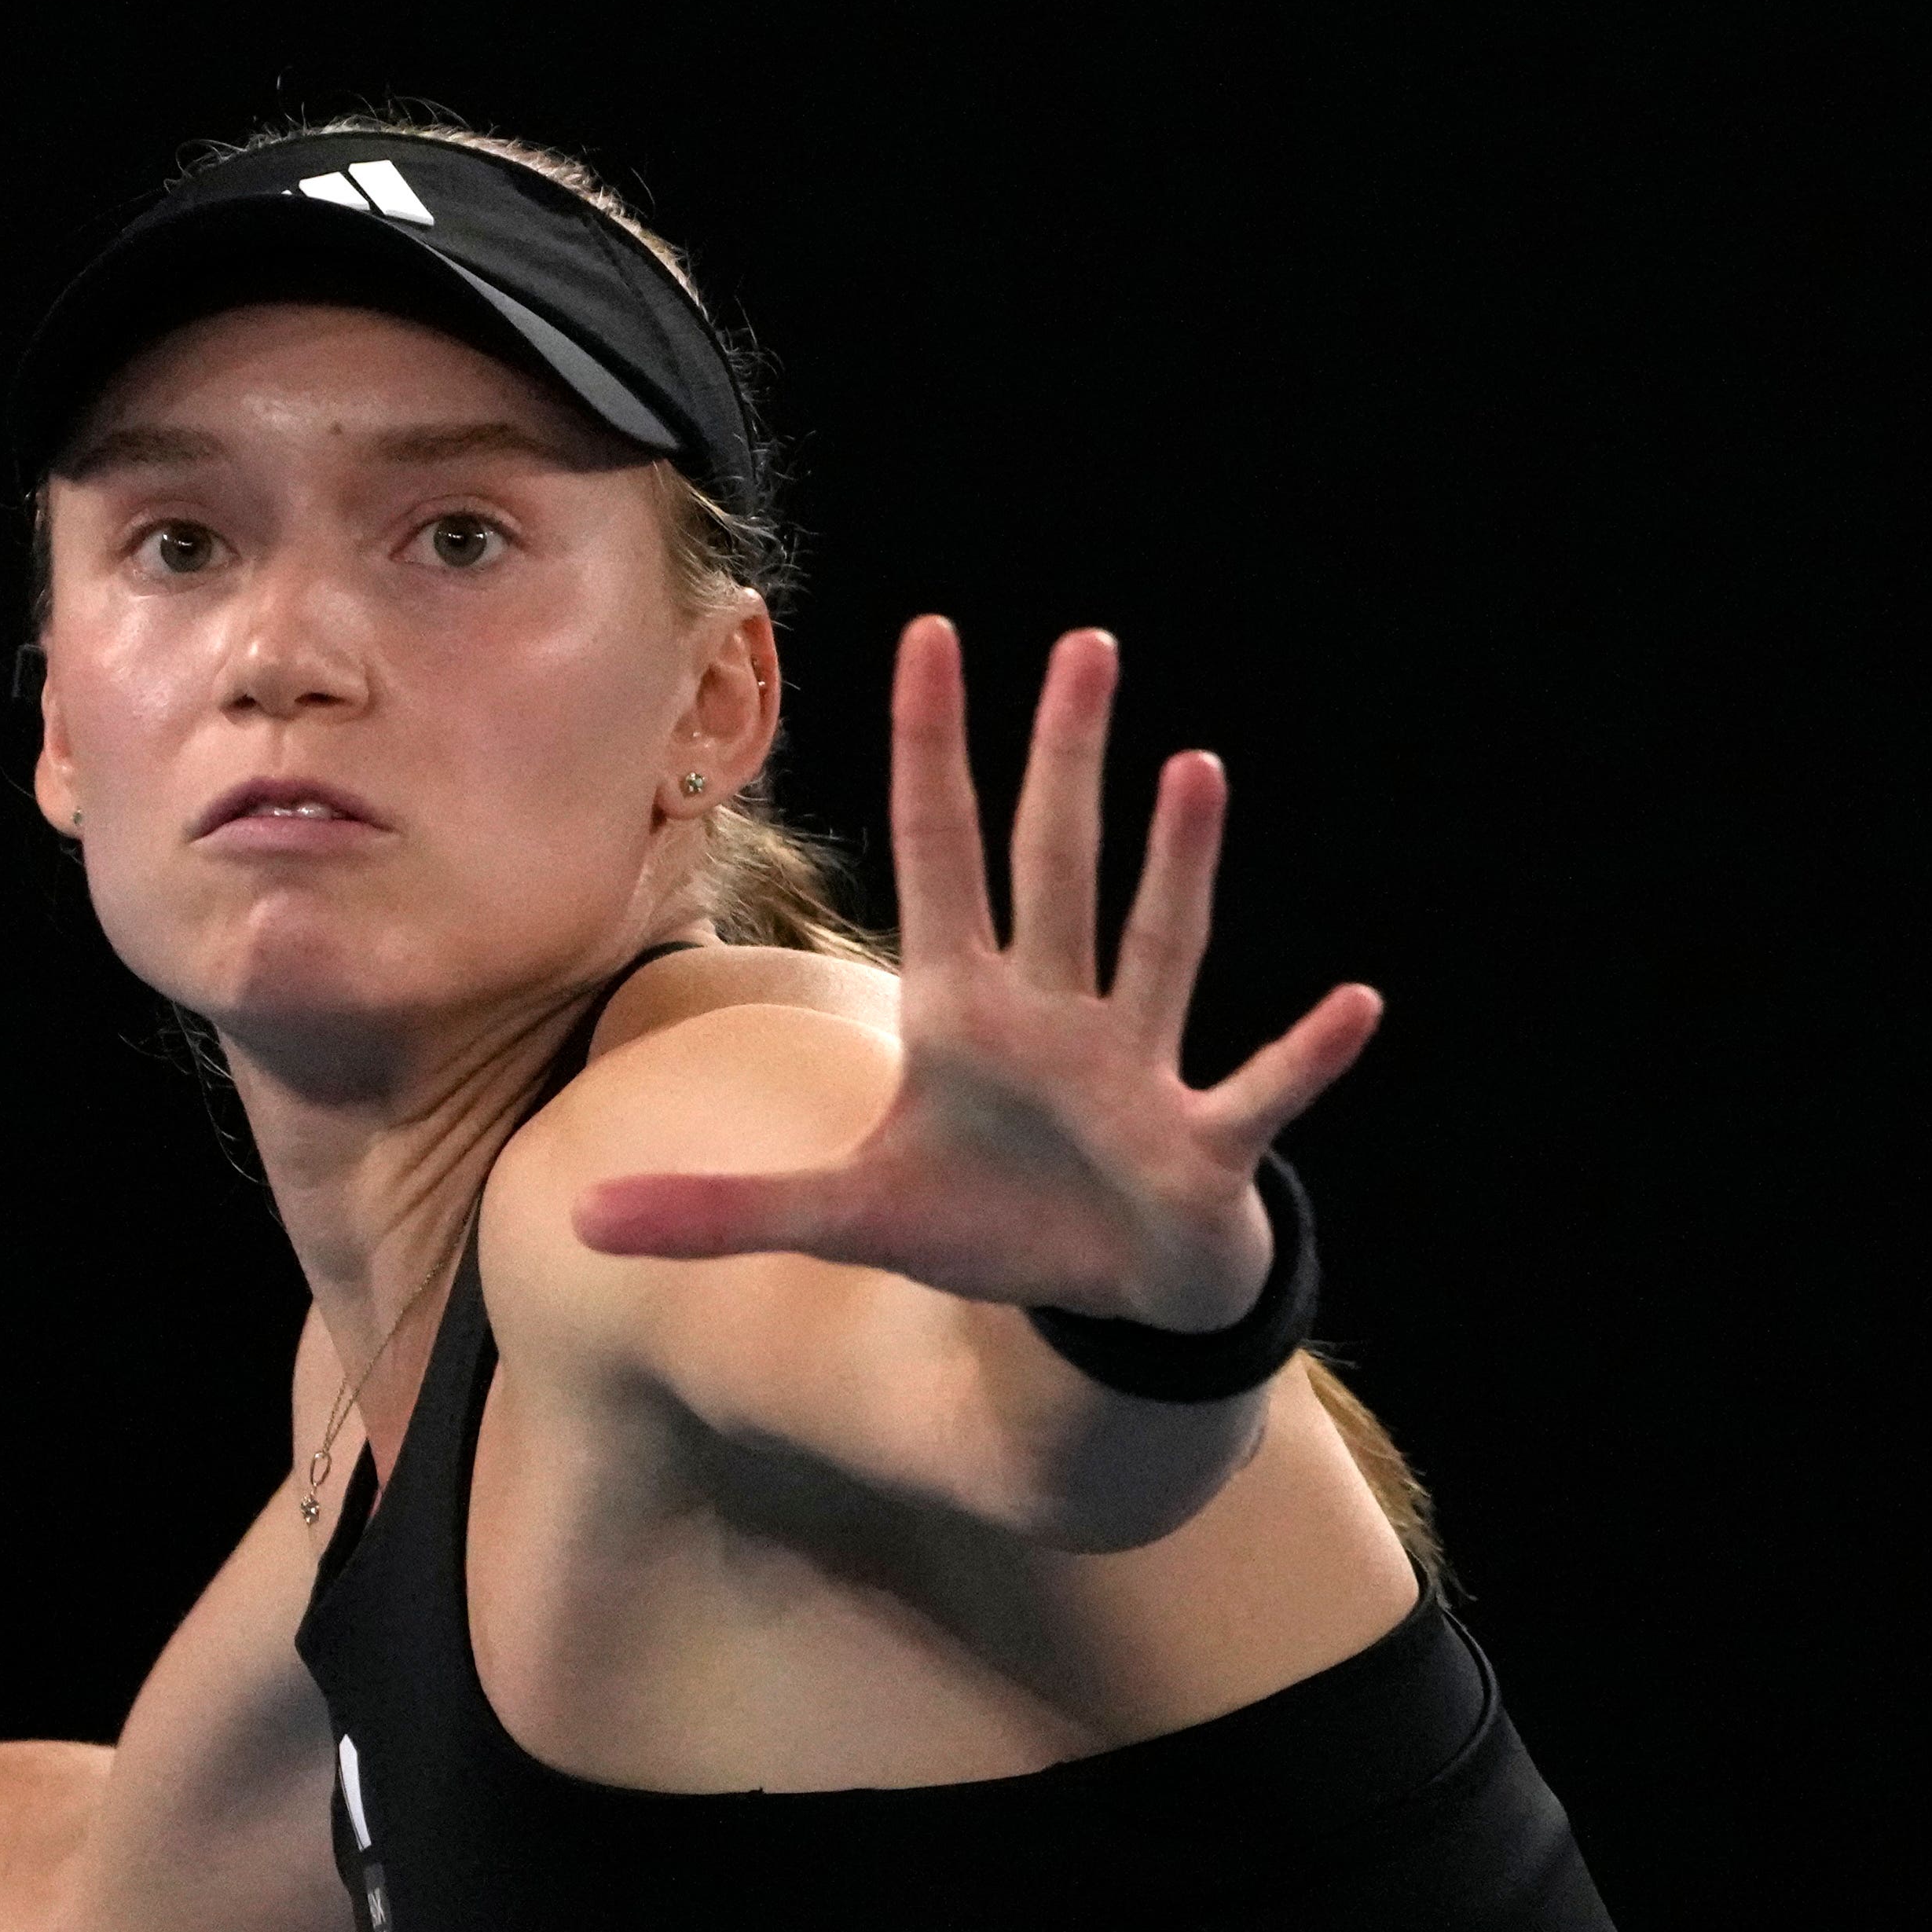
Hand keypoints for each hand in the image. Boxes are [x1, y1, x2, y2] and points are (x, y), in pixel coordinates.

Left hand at [573, 618, 1376, 1331]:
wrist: (1095, 1296)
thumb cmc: (985, 1225)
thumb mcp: (840, 1219)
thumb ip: (716, 1212)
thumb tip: (575, 1219)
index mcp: (963, 1013)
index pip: (938, 854)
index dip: (931, 753)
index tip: (932, 634)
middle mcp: (1053, 1016)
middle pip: (1055, 868)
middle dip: (1064, 764)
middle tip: (1084, 643)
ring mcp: (1132, 1072)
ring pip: (1158, 950)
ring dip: (1177, 866)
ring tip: (1195, 768)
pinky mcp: (1197, 1146)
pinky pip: (1260, 1093)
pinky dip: (1305, 1057)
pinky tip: (1356, 1004)